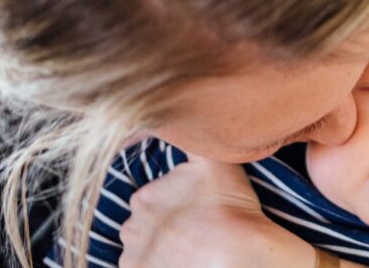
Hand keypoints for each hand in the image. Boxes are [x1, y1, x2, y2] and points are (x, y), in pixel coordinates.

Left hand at [118, 155, 316, 267]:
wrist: (237, 254)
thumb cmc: (230, 207)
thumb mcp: (214, 160)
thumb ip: (193, 137)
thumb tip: (180, 115)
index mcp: (143, 197)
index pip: (154, 200)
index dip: (177, 206)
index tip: (198, 212)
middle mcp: (131, 227)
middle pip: (147, 226)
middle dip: (166, 228)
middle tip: (197, 230)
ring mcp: (136, 257)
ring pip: (146, 249)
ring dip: (162, 248)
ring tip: (192, 249)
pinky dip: (160, 266)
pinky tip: (183, 261)